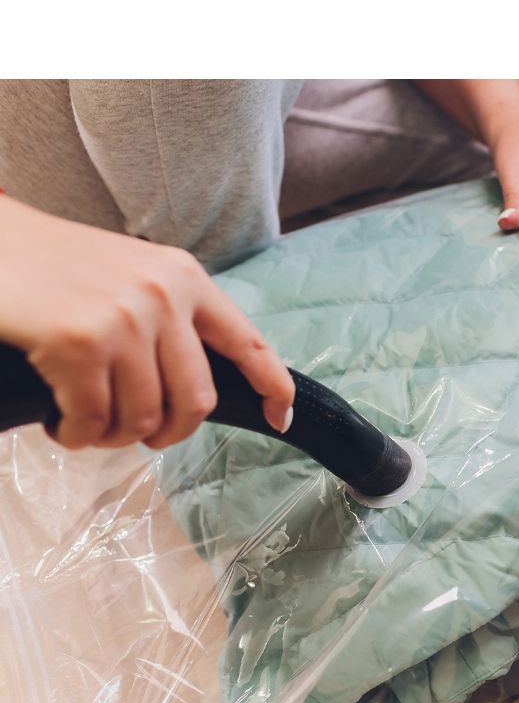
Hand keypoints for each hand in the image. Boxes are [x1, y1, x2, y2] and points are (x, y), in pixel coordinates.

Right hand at [0, 195, 294, 450]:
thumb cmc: (53, 265)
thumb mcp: (131, 273)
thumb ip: (170, 317)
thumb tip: (195, 386)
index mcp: (185, 278)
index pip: (249, 342)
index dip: (272, 387)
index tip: (280, 417)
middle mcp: (164, 296)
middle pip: (196, 401)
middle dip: (170, 432)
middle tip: (144, 436)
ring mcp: (124, 319)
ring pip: (143, 418)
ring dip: (114, 437)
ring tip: (90, 425)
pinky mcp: (79, 343)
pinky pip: (94, 421)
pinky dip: (77, 436)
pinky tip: (62, 425)